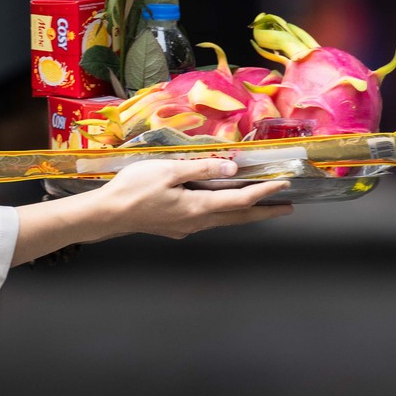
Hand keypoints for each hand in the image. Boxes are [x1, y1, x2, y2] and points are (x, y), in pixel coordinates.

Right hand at [86, 157, 291, 240]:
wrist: (107, 214)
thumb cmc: (133, 189)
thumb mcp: (168, 171)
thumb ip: (201, 168)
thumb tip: (232, 169)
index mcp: (198, 207)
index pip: (241, 200)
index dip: (265, 192)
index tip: (284, 184)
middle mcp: (197, 221)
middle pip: (238, 217)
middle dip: (264, 212)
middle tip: (287, 208)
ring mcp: (186, 227)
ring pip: (224, 220)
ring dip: (245, 214)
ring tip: (261, 207)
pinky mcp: (175, 227)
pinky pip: (207, 220)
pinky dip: (223, 213)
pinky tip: (222, 208)